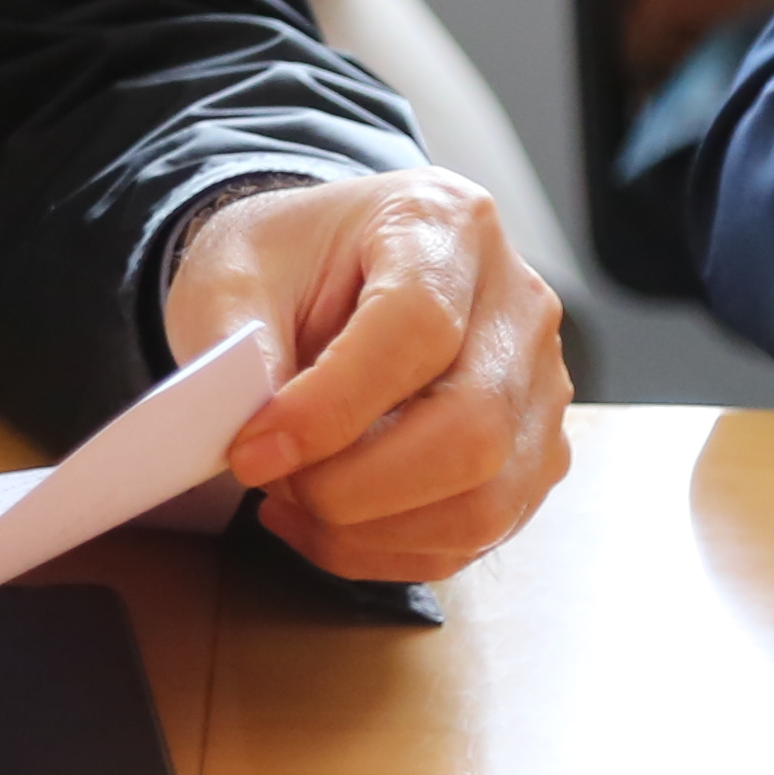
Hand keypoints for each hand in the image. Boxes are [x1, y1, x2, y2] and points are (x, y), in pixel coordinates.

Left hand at [166, 171, 570, 582]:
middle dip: (355, 486)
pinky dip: (386, 549)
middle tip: (270, 481)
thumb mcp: (232, 274)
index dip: (332, 407)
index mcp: (445, 225)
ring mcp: (541, 386)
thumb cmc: (287, 263)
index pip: (418, 329)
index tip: (252, 449)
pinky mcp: (534, 456)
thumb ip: (240, 348)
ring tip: (291, 500)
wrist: (329, 265)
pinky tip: (324, 521)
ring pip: (486, 502)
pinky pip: (475, 535)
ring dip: (371, 529)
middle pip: (473, 428)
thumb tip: (262, 444)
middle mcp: (518, 305)